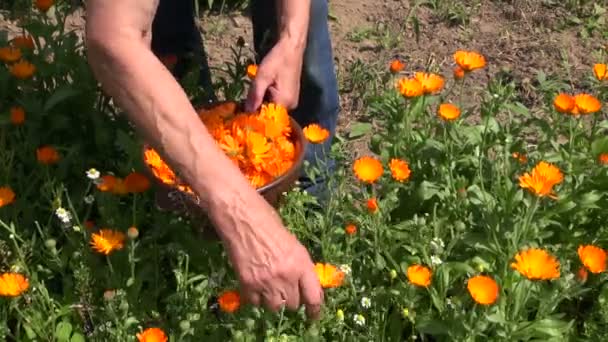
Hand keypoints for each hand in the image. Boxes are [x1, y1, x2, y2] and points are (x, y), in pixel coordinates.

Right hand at [217, 194, 323, 318]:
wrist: (242, 218)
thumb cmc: (269, 223)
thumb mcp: (293, 244)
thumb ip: (300, 267)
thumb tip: (305, 287)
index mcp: (301, 263)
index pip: (313, 297)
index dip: (314, 310)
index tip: (313, 316)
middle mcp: (286, 276)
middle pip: (293, 305)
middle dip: (291, 299)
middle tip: (285, 288)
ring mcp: (266, 282)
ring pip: (275, 307)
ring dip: (274, 300)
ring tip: (269, 285)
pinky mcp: (247, 284)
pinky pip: (256, 303)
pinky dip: (257, 297)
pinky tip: (256, 283)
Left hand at [244, 38, 304, 111]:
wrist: (291, 48)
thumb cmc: (277, 60)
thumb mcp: (262, 77)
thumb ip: (255, 95)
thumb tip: (247, 112)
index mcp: (285, 102)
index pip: (267, 118)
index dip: (254, 116)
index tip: (242, 113)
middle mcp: (291, 106)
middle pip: (270, 113)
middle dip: (257, 108)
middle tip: (244, 102)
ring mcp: (292, 101)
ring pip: (272, 107)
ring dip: (262, 103)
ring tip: (252, 94)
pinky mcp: (290, 96)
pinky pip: (276, 102)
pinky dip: (267, 98)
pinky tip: (261, 90)